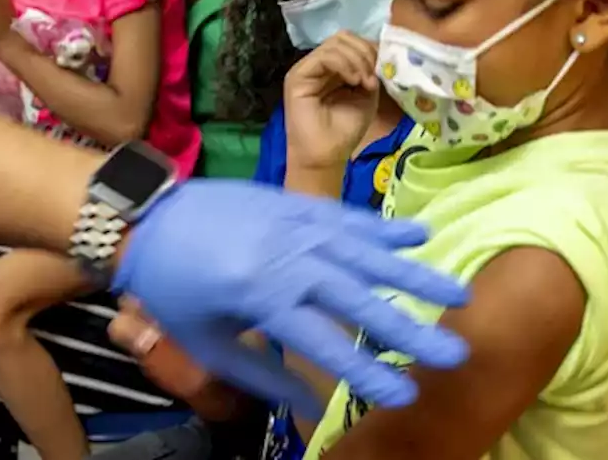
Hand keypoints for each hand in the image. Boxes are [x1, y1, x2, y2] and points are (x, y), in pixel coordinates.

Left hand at [114, 180, 468, 419]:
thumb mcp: (208, 343)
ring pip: (366, 252)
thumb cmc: (175, 289)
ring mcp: (297, 226)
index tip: (407, 395)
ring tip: (456, 295)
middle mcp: (289, 260)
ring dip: (413, 273)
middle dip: (410, 328)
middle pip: (360, 298)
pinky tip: (419, 236)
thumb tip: (309, 405)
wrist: (151, 219)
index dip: (368, 372)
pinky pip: (348, 216)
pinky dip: (384, 227)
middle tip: (455, 352)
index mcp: (263, 298)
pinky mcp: (296, 204)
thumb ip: (262, 373)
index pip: (326, 344)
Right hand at [283, 32, 379, 174]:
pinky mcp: (298, 75)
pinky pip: (324, 56)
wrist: (326, 156)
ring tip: (364, 82)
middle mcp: (319, 64)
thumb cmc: (345, 131)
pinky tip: (354, 81)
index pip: (352, 43)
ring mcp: (307, 68)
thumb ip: (370, 73)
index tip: (383, 69)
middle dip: (365, 52)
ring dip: (357, 60)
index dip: (370, 49)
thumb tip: (378, 55)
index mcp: (335, 68)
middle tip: (372, 77)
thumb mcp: (366, 97)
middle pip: (344, 38)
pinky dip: (344, 64)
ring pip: (335, 43)